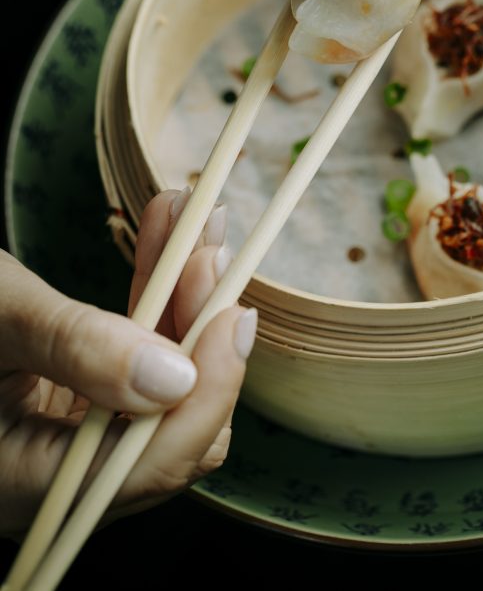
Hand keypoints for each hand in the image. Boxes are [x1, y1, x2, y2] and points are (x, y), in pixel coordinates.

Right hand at [0, 189, 255, 537]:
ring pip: (164, 377)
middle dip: (200, 329)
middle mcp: (59, 473)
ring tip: (194, 223)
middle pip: (172, 418)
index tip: (233, 312)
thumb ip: (77, 348)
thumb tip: (175, 379)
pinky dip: (153, 293)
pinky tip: (163, 231)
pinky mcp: (80, 395)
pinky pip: (137, 352)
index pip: (152, 461)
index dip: (208, 390)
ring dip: (184, 296)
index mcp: (26, 482)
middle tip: (209, 254)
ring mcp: (73, 433)